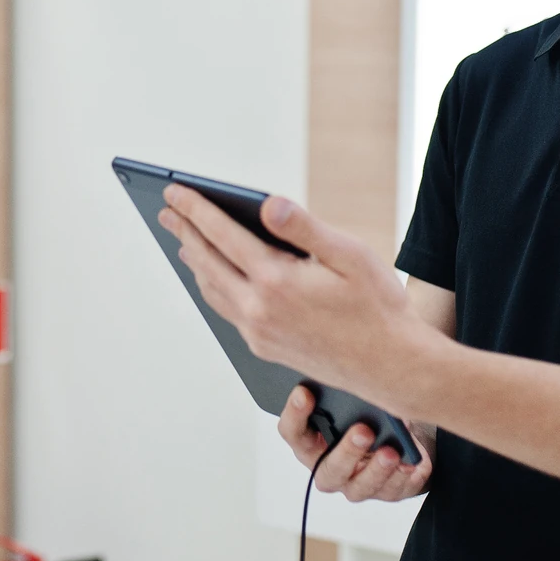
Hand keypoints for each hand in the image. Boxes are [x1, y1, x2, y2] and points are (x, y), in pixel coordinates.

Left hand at [156, 185, 440, 413]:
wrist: (392, 368)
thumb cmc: (378, 307)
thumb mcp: (349, 256)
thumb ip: (304, 228)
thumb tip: (268, 204)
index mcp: (276, 281)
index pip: (222, 235)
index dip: (196, 210)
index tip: (174, 192)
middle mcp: (259, 310)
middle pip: (208, 262)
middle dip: (185, 232)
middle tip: (167, 212)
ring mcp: (259, 332)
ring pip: (213, 290)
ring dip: (195, 261)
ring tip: (184, 241)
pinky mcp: (265, 348)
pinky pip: (227, 311)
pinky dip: (213, 287)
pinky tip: (215, 278)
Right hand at [279, 385, 433, 502]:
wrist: (407, 439)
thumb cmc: (373, 416)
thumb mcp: (360, 402)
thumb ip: (354, 397)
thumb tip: (365, 383)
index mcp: (313, 443)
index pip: (292, 433)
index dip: (295, 414)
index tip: (305, 393)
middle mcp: (331, 468)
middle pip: (329, 470)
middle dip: (347, 451)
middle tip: (363, 430)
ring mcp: (358, 485)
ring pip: (361, 487)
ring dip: (377, 469)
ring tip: (392, 451)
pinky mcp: (387, 492)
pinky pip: (394, 490)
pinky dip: (403, 476)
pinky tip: (411, 464)